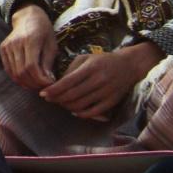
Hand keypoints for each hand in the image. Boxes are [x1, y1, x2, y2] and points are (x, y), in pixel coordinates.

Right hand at [0, 4, 56, 90]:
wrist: (28, 17)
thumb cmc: (44, 31)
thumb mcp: (51, 45)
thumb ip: (48, 63)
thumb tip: (48, 82)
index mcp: (30, 40)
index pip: (31, 66)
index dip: (40, 80)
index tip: (50, 84)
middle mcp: (16, 43)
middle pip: (22, 72)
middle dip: (34, 84)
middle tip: (44, 87)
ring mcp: (7, 46)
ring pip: (14, 73)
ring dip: (26, 83)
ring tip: (37, 85)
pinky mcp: (3, 49)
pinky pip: (8, 69)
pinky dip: (17, 78)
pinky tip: (27, 80)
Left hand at [40, 42, 156, 121]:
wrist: (128, 65)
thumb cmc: (102, 60)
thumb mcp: (85, 58)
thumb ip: (71, 70)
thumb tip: (56, 84)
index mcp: (90, 68)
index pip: (67, 82)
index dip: (54, 90)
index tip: (43, 94)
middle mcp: (99, 80)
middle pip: (72, 95)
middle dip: (57, 99)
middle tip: (48, 99)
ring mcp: (106, 92)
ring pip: (81, 105)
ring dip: (67, 106)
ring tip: (60, 103)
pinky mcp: (112, 101)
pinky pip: (94, 112)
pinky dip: (81, 113)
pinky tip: (74, 110)